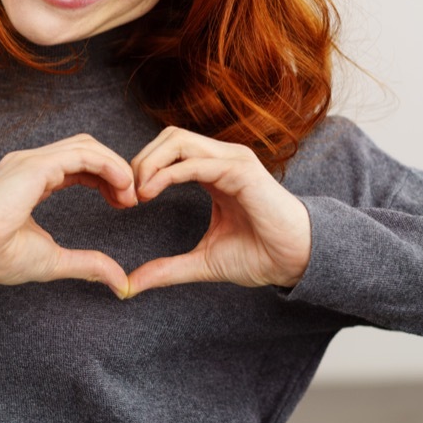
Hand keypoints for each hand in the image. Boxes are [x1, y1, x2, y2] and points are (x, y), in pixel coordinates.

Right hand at [0, 134, 137, 297]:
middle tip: (132, 200)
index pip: (78, 165)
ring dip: (115, 166)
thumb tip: (119, 282)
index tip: (124, 204)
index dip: (106, 179)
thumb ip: (87, 264)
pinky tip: (122, 185)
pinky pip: (81, 154)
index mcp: (30, 180)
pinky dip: (108, 165)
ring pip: (86, 146)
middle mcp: (30, 164)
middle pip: (85, 149)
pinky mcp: (35, 166)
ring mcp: (31, 161)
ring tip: (129, 194)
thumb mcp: (53, 261)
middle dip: (114, 169)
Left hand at [126, 127, 311, 295]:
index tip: (126, 201)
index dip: (142, 168)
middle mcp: (222, 158)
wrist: (296, 262)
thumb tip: (129, 286)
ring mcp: (233, 160)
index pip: (168, 150)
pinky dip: (167, 174)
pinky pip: (195, 162)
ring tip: (138, 193)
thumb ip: (166, 269)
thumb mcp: (202, 262)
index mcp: (212, 171)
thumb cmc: (259, 256)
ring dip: (150, 162)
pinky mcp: (242, 171)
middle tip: (126, 193)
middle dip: (141, 159)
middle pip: (169, 136)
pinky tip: (151, 192)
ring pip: (178, 140)